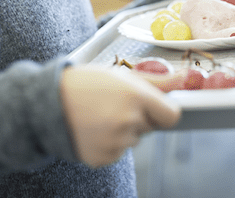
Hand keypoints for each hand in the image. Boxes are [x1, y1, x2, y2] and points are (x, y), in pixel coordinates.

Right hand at [60, 65, 180, 167]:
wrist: (48, 104)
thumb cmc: (85, 84)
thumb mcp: (120, 75)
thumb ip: (157, 82)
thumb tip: (186, 78)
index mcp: (136, 96)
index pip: (171, 115)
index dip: (163, 111)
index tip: (153, 107)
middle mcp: (128, 121)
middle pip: (149, 127)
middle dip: (138, 117)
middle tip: (113, 105)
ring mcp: (116, 142)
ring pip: (132, 140)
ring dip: (121, 131)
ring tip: (99, 116)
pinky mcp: (103, 158)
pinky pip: (116, 152)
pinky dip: (107, 143)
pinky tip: (93, 129)